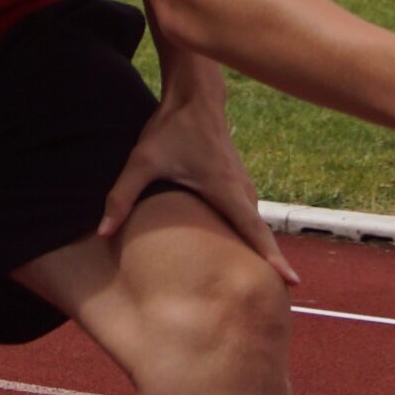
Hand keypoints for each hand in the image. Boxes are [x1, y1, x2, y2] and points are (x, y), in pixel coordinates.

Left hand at [98, 78, 298, 281]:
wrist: (195, 97)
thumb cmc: (171, 128)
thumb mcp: (142, 161)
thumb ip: (121, 197)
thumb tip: (101, 231)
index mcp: (226, 191)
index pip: (254, 232)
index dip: (273, 259)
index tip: (292, 282)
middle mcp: (242, 191)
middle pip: (260, 236)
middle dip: (272, 265)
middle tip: (281, 298)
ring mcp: (243, 186)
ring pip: (255, 226)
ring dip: (261, 251)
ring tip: (267, 283)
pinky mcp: (238, 183)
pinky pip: (248, 217)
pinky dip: (251, 236)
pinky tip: (245, 253)